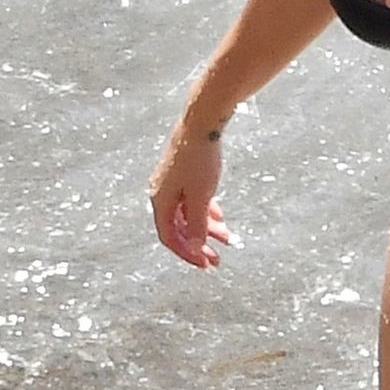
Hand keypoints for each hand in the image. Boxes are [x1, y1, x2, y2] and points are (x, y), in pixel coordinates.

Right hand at [148, 124, 232, 271]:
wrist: (200, 125)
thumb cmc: (198, 160)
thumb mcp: (200, 197)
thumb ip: (198, 224)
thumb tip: (196, 247)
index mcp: (160, 202)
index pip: (170, 238)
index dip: (187, 254)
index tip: (205, 264)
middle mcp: (162, 195)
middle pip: (180, 229)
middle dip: (200, 245)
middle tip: (217, 261)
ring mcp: (172, 184)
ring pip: (189, 215)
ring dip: (208, 229)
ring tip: (229, 239)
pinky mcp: (182, 175)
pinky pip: (192, 201)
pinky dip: (206, 211)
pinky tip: (220, 218)